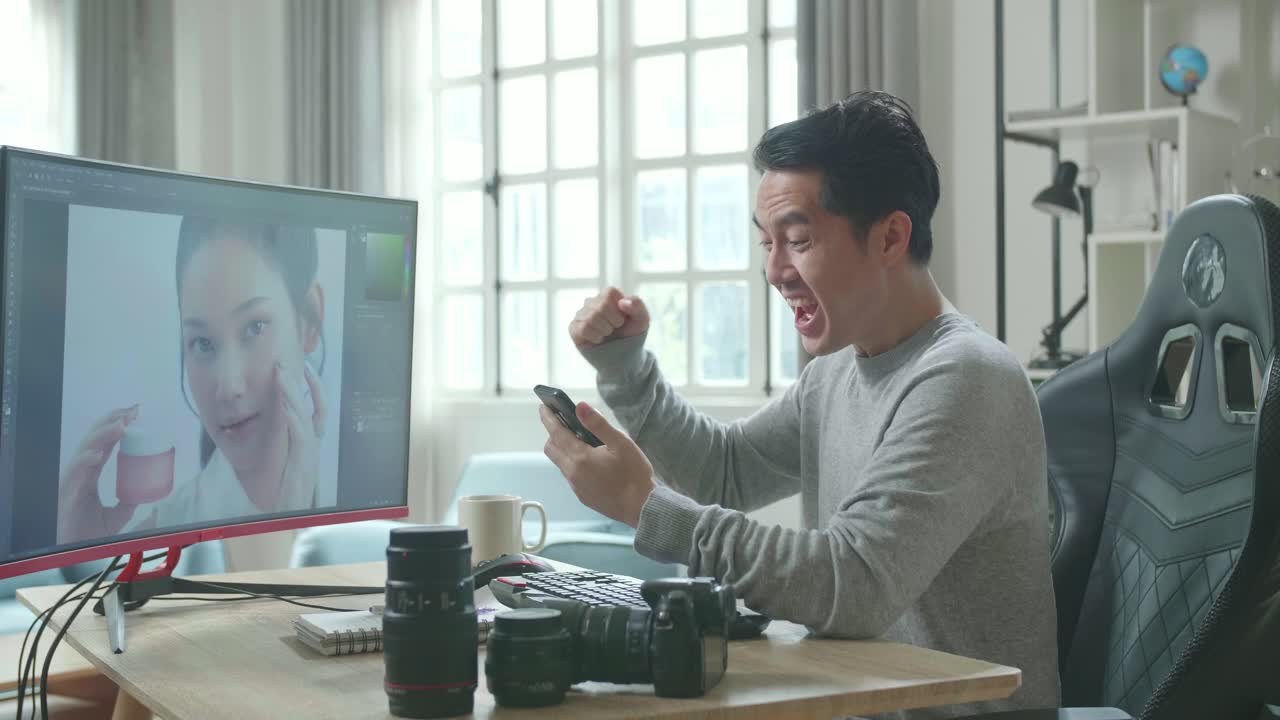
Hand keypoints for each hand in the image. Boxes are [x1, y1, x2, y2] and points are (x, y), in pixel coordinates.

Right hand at [57, 405, 139, 542]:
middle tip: (131, 411)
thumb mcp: (115, 518)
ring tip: (120, 425)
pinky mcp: (64, 494)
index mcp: (90, 474)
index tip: (135, 414)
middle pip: (94, 440)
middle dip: (112, 422)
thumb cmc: (82, 533)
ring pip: (85, 451)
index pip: (105, 444)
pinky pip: (74, 474)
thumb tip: (143, 495)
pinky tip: (97, 454)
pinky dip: (85, 462)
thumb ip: (127, 504)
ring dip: (102, 436)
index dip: (117, 427)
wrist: (68, 555)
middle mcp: (80, 473)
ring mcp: (71, 481)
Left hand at [275, 361, 325, 510]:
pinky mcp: (303, 463)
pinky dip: (294, 417)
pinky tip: (285, 405)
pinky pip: (300, 435)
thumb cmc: (286, 496)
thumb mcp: (284, 466)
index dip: (312, 388)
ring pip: (305, 416)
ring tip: (282, 376)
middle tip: (286, 362)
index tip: (303, 369)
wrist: (291, 519)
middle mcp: (313, 446)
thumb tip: (276, 428)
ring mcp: (310, 453)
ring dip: (292, 394)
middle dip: (300, 383)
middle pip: (313, 406)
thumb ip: (283, 447)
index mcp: (309, 444)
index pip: (316, 409)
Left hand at [539, 402, 655, 527]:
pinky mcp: (582, 496)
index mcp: (581, 458)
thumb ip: (598, 424)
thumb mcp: (621, 444)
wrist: (642, 508)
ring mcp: (576, 487)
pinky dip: (573, 463)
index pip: (556, 433)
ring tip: (581, 440)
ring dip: (563, 449)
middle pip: (551, 449)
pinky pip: (570, 475)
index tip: (543, 407)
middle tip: (564, 422)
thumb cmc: (635, 474)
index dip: (548, 418)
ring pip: (560, 463)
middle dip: (553, 434)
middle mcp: (573, 473)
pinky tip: (591, 461)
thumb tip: (580, 407)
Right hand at [569, 287, 649, 348]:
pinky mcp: (574, 328)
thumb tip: (622, 302)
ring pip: (591, 317)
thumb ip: (638, 306)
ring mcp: (581, 315)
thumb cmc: (631, 334)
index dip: (619, 308)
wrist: (623, 356)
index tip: (623, 318)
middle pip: (601, 305)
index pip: (609, 292)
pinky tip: (598, 339)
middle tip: (615, 329)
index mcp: (608, 296)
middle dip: (614, 322)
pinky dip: (595, 336)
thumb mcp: (642, 320)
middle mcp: (592, 302)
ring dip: (605, 330)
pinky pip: (583, 328)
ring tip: (607, 334)